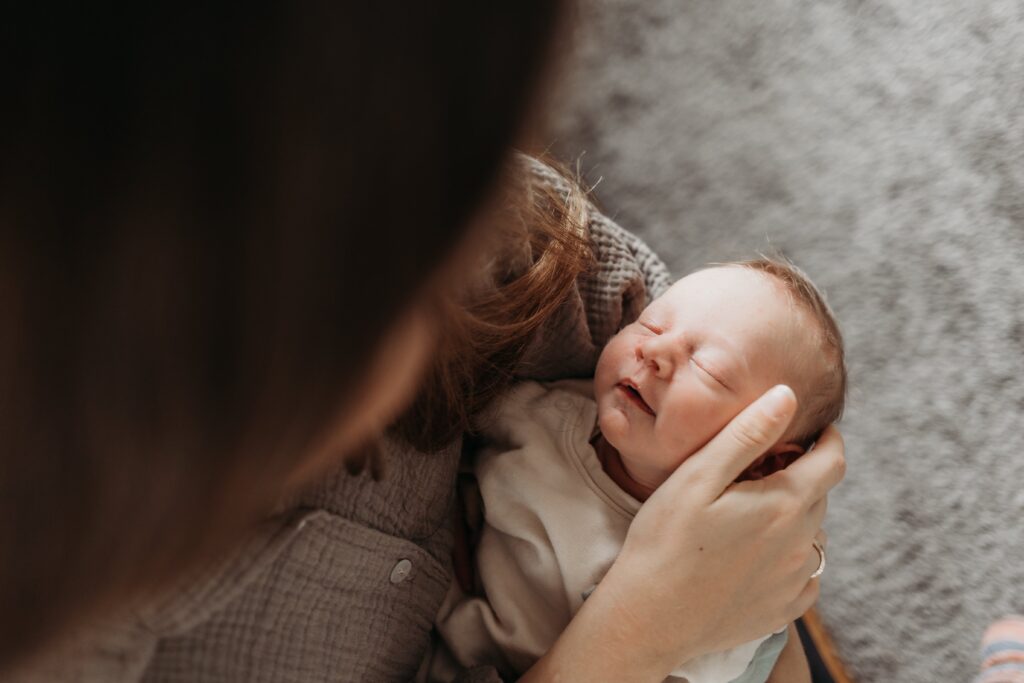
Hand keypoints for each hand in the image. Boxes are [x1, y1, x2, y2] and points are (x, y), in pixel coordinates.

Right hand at [524, 385, 844, 680]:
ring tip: (753, 511)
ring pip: (813, 535)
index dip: (827, 438)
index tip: (813, 429)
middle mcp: (801, 544)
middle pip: (820, 494)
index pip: (833, 460)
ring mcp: (794, 581)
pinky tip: (755, 554)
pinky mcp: (783, 609)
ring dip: (796, 516)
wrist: (647, 619)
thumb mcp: (698, 477)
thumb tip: (786, 395)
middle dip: (802, 473)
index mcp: (785, 504)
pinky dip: (789, 558)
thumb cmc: (663, 541)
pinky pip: (804, 575)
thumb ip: (746, 434)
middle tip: (764, 466)